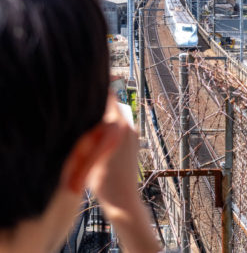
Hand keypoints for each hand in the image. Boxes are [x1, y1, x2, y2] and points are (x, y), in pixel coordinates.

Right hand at [88, 94, 160, 252]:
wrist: (123, 199)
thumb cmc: (102, 180)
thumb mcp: (87, 155)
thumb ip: (86, 134)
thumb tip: (80, 119)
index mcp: (116, 126)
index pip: (109, 97)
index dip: (100, 87)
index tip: (93, 79)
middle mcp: (128, 125)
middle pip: (114, 104)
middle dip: (102, 103)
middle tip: (87, 104)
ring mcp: (133, 133)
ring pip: (118, 115)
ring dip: (108, 115)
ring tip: (93, 122)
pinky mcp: (136, 140)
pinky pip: (123, 125)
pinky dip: (113, 125)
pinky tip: (102, 136)